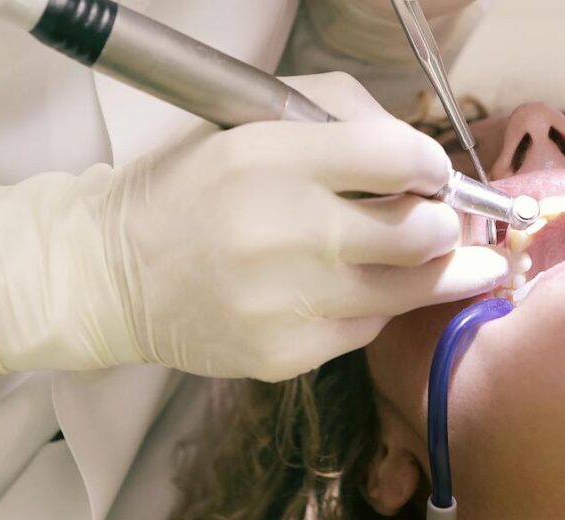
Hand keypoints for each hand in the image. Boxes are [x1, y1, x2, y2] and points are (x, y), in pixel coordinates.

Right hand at [0, 72, 507, 380]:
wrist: (113, 274)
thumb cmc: (188, 188)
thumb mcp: (248, 125)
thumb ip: (338, 118)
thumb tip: (418, 156)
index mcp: (270, 157)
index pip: (398, 156)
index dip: (433, 167)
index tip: (432, 177)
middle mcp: (283, 230)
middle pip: (419, 234)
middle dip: (445, 226)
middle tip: (441, 224)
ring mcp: (285, 301)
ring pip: (406, 291)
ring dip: (438, 274)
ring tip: (451, 263)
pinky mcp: (283, 355)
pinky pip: (365, 329)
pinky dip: (373, 308)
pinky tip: (358, 292)